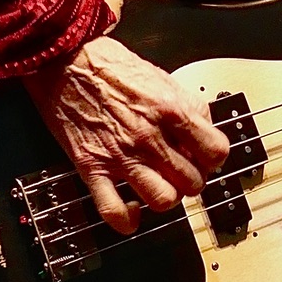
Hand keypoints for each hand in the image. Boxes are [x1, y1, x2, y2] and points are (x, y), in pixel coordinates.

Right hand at [23, 35, 229, 234]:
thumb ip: (187, 105)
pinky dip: (125, 219)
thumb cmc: (110, 65)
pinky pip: (113, 210)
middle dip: (191, 180)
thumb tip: (203, 129)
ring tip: (159, 187)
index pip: (215, 151)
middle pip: (192, 181)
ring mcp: (121, 155)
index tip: (206, 158)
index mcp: (172, 110)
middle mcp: (150, 136)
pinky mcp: (92, 166)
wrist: (65, 61)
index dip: (214, 158)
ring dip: (165, 198)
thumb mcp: (162, 77)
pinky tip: (131, 211)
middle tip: (181, 172)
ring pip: (162, 200)